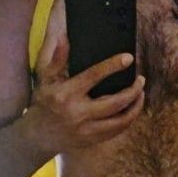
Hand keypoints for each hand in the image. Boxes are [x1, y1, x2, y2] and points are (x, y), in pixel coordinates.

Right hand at [30, 36, 144, 151]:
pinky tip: (132, 109)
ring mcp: (87, 130)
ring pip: (121, 121)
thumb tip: (65, 35)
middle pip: (116, 102)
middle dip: (133, 90)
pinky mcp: (92, 140)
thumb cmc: (42, 102)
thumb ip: (55, 56)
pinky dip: (128, 119)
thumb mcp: (44, 77)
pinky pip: (117, 131)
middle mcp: (78, 113)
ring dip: (135, 107)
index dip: (113, 66)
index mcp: (67, 94)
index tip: (129, 58)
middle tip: (141, 79)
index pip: (94, 76)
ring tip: (140, 94)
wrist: (37, 136)